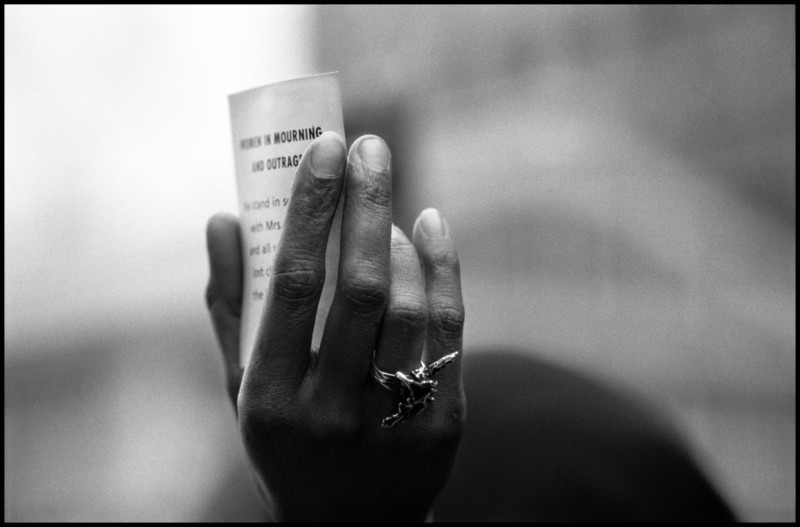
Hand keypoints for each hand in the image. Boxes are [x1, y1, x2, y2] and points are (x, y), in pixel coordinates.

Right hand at [205, 133, 465, 520]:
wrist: (350, 526)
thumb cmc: (286, 442)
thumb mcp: (242, 388)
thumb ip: (229, 305)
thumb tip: (222, 219)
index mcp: (270, 398)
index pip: (292, 285)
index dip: (310, 209)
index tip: (324, 149)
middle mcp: (330, 410)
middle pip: (359, 287)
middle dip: (365, 204)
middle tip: (368, 147)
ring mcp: (393, 420)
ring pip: (409, 307)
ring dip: (400, 238)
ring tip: (388, 204)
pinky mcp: (444, 423)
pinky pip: (450, 330)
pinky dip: (443, 268)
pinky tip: (430, 228)